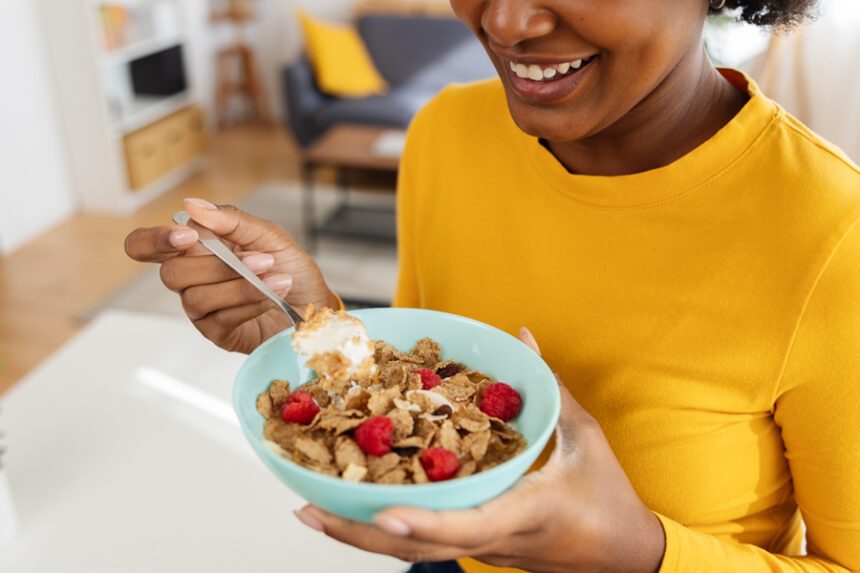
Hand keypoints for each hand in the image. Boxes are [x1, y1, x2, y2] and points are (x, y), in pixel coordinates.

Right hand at [124, 198, 338, 353]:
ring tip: (275, 277)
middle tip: (260, 259)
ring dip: (241, 285)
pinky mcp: (217, 332)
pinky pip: (219, 317)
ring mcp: (201, 308)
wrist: (315, 303)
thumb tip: (191, 205)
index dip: (153, 241)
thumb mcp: (269, 235)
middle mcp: (191, 279)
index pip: (144, 245)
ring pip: (196, 297)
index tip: (186, 237)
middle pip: (171, 274)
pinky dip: (250, 302)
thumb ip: (231, 220)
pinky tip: (272, 296)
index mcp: (195, 249)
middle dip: (217, 266)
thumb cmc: (290, 267)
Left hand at [294, 328, 665, 572]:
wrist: (624, 560)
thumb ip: (548, 387)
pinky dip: (384, 530)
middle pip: (417, 547)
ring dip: (360, 534)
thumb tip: (521, 336)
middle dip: (358, 533)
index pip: (467, 524)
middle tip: (307, 507)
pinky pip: (424, 543)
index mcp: (524, 512)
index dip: (423, 520)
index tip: (380, 512)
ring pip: (412, 551)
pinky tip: (355, 509)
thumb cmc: (608, 499)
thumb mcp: (584, 438)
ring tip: (312, 508)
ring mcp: (483, 552)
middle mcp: (494, 539)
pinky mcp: (478, 551)